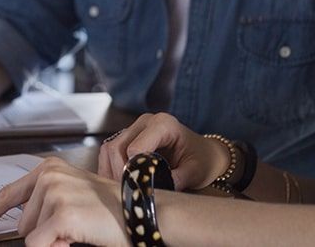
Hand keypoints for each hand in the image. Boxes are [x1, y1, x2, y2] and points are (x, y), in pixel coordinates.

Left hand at [0, 157, 127, 246]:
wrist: (143, 212)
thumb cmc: (114, 209)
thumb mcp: (73, 195)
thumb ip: (44, 202)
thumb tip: (20, 226)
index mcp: (49, 168)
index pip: (8, 194)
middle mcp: (49, 176)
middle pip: (21, 222)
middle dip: (42, 233)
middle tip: (75, 227)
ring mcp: (54, 193)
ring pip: (30, 236)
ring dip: (52, 240)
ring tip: (81, 229)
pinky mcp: (61, 213)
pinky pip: (39, 245)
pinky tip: (77, 237)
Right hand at [98, 112, 228, 190]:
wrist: (206, 153)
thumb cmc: (203, 160)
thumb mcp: (195, 172)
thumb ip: (176, 179)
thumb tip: (153, 191)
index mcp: (163, 124)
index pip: (135, 147)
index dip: (133, 170)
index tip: (138, 187)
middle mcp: (146, 122)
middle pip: (117, 147)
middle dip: (119, 173)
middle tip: (127, 192)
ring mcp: (135, 128)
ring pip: (109, 149)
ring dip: (111, 171)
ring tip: (123, 189)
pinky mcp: (129, 138)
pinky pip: (109, 152)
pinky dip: (109, 169)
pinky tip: (119, 182)